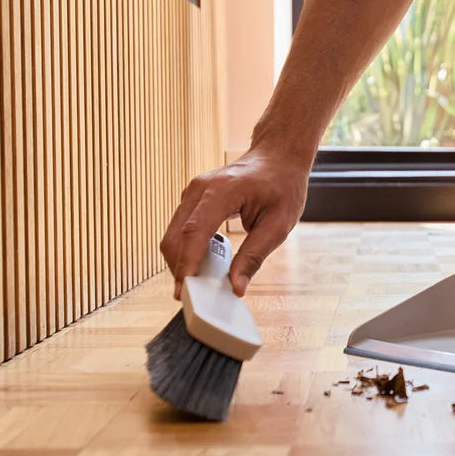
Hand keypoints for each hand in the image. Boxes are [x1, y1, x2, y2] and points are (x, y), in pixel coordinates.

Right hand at [160, 148, 309, 298]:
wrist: (277, 157)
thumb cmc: (282, 186)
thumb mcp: (278, 225)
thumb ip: (254, 256)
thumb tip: (236, 287)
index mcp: (222, 191)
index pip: (195, 232)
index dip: (187, 264)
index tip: (185, 291)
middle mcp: (198, 189)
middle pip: (175, 237)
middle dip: (180, 269)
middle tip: (194, 298)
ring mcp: (192, 192)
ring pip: (172, 235)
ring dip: (181, 262)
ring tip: (200, 285)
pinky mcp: (191, 199)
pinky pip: (179, 230)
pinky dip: (186, 251)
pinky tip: (203, 265)